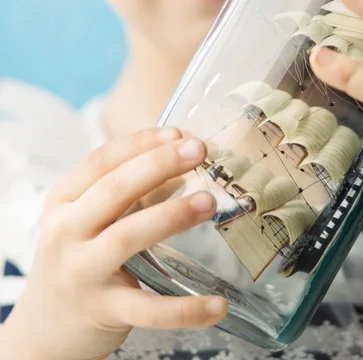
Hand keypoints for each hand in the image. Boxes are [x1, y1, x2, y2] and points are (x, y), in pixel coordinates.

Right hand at [3, 128, 226, 359]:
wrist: (43, 330)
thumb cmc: (77, 259)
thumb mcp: (91, 220)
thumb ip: (132, 194)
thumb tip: (183, 165)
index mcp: (63, 200)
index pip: (101, 160)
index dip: (140, 143)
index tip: (177, 132)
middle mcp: (66, 231)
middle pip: (115, 188)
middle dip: (160, 163)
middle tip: (199, 149)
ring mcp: (81, 271)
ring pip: (128, 237)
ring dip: (172, 215)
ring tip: (209, 202)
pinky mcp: (102, 310)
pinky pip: (148, 308)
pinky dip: (185, 309)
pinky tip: (218, 304)